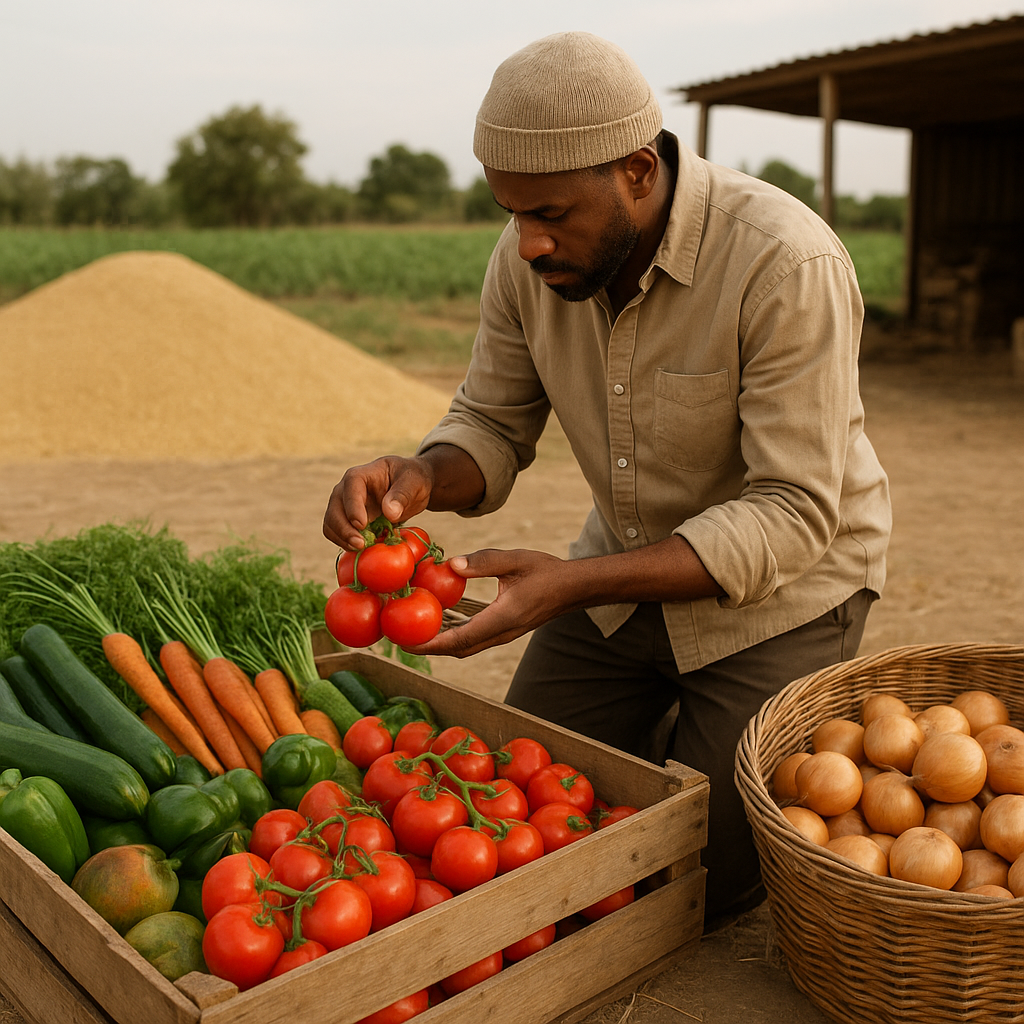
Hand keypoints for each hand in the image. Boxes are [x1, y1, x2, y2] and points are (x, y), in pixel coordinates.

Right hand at [322, 456, 432, 549]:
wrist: (409, 489)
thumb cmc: (411, 481)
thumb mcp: (413, 483)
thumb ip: (402, 495)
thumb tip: (389, 513)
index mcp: (361, 475)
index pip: (351, 487)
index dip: (353, 506)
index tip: (362, 525)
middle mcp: (346, 489)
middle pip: (335, 508)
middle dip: (344, 529)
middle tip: (361, 545)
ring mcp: (343, 506)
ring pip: (331, 523)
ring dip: (342, 539)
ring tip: (361, 549)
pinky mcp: (346, 521)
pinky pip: (336, 534)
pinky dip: (345, 543)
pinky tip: (361, 549)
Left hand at [405, 547, 570, 657]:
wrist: (573, 588)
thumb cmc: (546, 571)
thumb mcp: (515, 560)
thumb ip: (484, 561)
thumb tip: (451, 565)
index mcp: (503, 618)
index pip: (460, 639)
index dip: (431, 644)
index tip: (406, 643)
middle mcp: (501, 633)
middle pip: (459, 649)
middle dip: (429, 648)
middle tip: (400, 638)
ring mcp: (504, 635)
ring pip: (466, 647)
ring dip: (440, 643)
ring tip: (414, 632)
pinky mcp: (505, 631)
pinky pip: (474, 639)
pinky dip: (454, 635)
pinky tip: (440, 621)